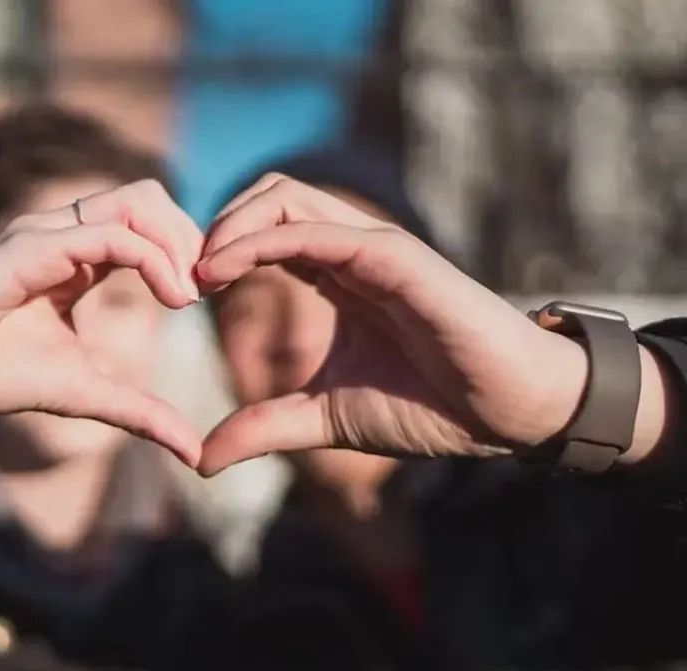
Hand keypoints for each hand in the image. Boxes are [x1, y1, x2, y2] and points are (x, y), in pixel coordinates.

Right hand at [0, 179, 204, 465]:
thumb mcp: (84, 394)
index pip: (149, 223)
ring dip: (176, 242)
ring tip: (189, 294)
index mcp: (79, 256)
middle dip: (190, 236)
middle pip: (149, 197)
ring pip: (134, 202)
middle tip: (208, 289)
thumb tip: (193, 453)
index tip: (210, 297)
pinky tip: (170, 298)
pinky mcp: (27, 249)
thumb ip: (139, 412)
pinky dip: (149, 257)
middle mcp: (64, 233)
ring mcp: (45, 234)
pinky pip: (103, 234)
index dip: (188, 250)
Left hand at [195, 175, 600, 475]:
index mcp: (337, 275)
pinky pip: (318, 231)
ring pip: (287, 197)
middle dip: (215, 224)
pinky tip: (224, 271)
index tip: (179, 293)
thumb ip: (265, 426)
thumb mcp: (326, 418)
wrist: (507, 412)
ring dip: (230, 224)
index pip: (264, 230)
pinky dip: (261, 240)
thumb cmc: (431, 406)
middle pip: (270, 196)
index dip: (216, 250)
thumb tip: (201, 458)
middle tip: (179, 276)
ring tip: (197, 272)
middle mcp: (352, 250)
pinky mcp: (396, 257)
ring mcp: (374, 247)